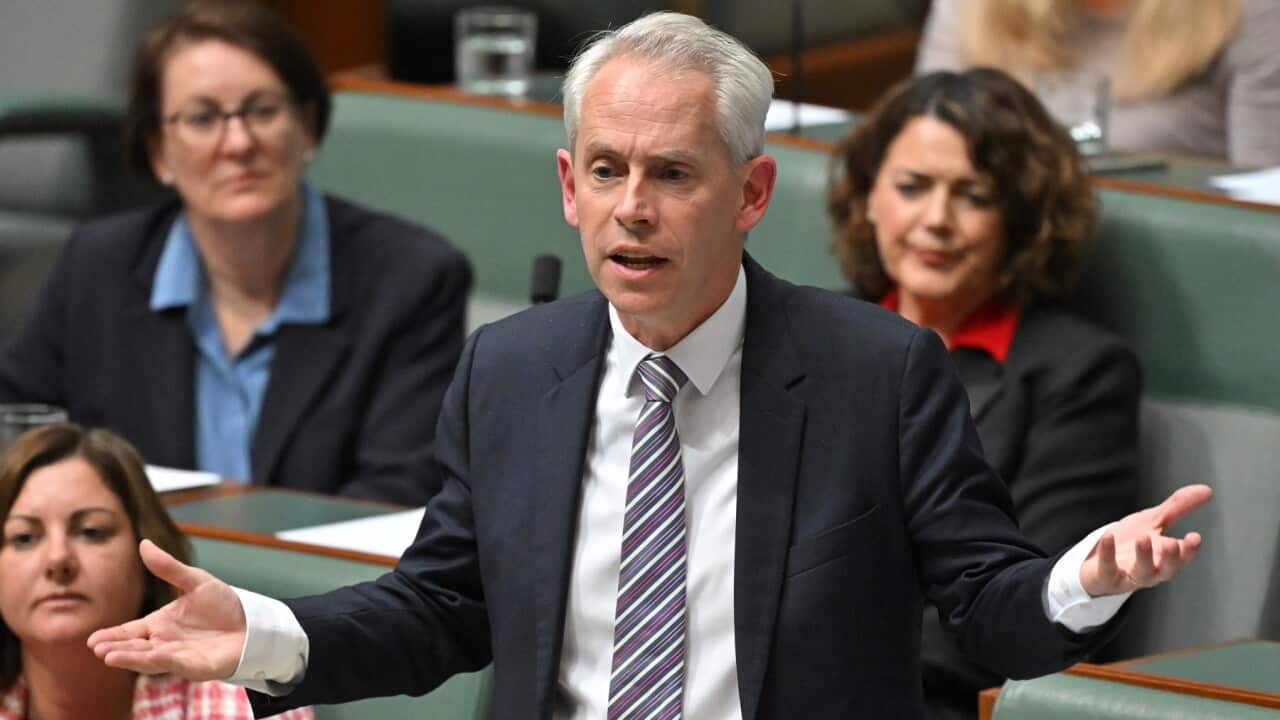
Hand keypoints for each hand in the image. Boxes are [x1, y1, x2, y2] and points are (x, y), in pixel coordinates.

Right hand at [88, 539, 246, 678]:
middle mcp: (165, 643)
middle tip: (98, 649)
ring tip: (110, 657)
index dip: (112, 636)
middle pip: (135, 648)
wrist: (252, 621)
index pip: (130, 632)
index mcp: (160, 625)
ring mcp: (179, 657)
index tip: (92, 640)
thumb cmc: (222, 604)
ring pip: (150, 660)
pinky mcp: (198, 667)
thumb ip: (168, 567)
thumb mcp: (195, 581)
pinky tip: (152, 655)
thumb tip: (143, 543)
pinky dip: (164, 660)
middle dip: (117, 650)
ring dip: (132, 659)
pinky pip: (178, 664)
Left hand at [1079, 484, 1211, 596]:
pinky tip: (1108, 536)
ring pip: (1142, 572)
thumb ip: (1178, 507)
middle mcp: (1151, 570)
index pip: (1183, 557)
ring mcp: (1128, 575)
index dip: (1190, 550)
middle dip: (1172, 558)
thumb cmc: (1130, 543)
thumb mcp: (1153, 521)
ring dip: (1144, 557)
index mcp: (1165, 557)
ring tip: (1143, 538)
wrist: (1099, 561)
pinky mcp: (1106, 576)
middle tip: (1173, 544)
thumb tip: (1207, 491)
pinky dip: (1108, 554)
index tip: (1195, 537)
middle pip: (1167, 570)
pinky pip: (1107, 568)